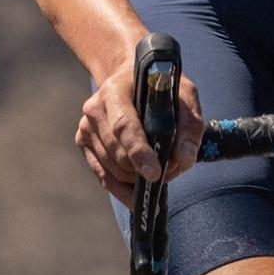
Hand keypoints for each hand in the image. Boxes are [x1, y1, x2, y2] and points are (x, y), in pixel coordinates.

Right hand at [75, 54, 203, 207]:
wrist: (129, 78)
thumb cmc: (159, 87)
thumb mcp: (183, 94)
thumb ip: (189, 125)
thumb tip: (184, 159)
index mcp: (115, 90)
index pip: (124, 126)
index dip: (139, 152)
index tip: (155, 173)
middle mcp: (94, 109)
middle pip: (118, 152)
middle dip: (144, 169)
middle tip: (171, 169)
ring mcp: (86, 128)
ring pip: (112, 169)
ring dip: (137, 179)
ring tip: (159, 171)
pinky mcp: (84, 144)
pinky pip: (104, 177)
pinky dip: (123, 190)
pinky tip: (139, 196)